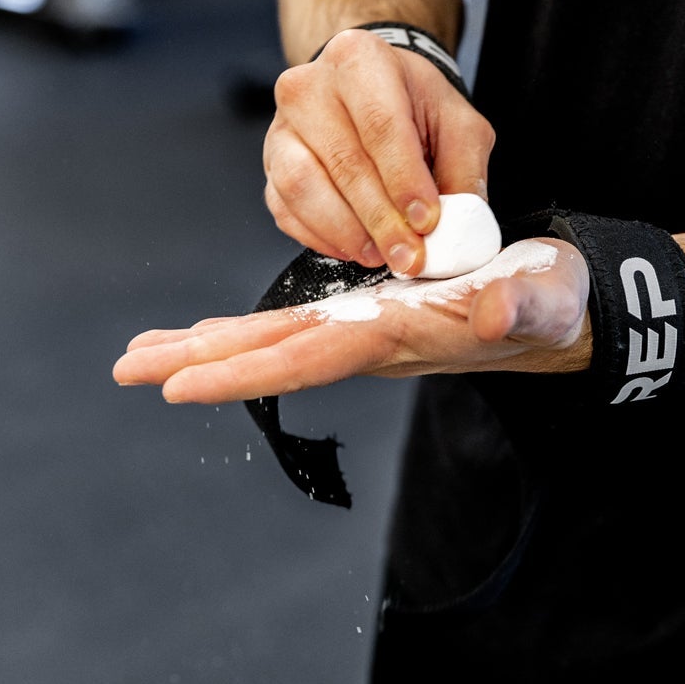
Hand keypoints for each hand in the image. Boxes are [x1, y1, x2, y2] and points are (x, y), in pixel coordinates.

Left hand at [113, 239, 591, 404]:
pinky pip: (290, 326)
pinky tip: (206, 335)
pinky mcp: (365, 314)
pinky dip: (242, 332)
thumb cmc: (552, 303)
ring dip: (206, 348)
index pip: (305, 358)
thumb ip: (521, 308)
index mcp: (396, 336)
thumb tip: (490, 314)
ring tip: (143, 355)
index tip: (178, 384)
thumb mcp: (544, 299)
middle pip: (269, 355)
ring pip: (270, 340)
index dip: (241, 370)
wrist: (559, 309)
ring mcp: (362, 328)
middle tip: (125, 370)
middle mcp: (367, 340)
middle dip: (198, 364)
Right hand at [264, 29, 495, 277]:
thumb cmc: (414, 105)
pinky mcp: (271, 163)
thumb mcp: (457, 124)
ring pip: (303, 187)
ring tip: (381, 254)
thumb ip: (463, 171)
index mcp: (359, 59)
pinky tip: (355, 248)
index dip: (404, 180)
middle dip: (380, 220)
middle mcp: (309, 86)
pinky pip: (285, 209)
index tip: (426, 222)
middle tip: (409, 256)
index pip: (381, 125)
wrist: (370, 93)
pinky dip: (320, 238)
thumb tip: (457, 228)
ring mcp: (281, 125)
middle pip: (344, 162)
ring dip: (346, 232)